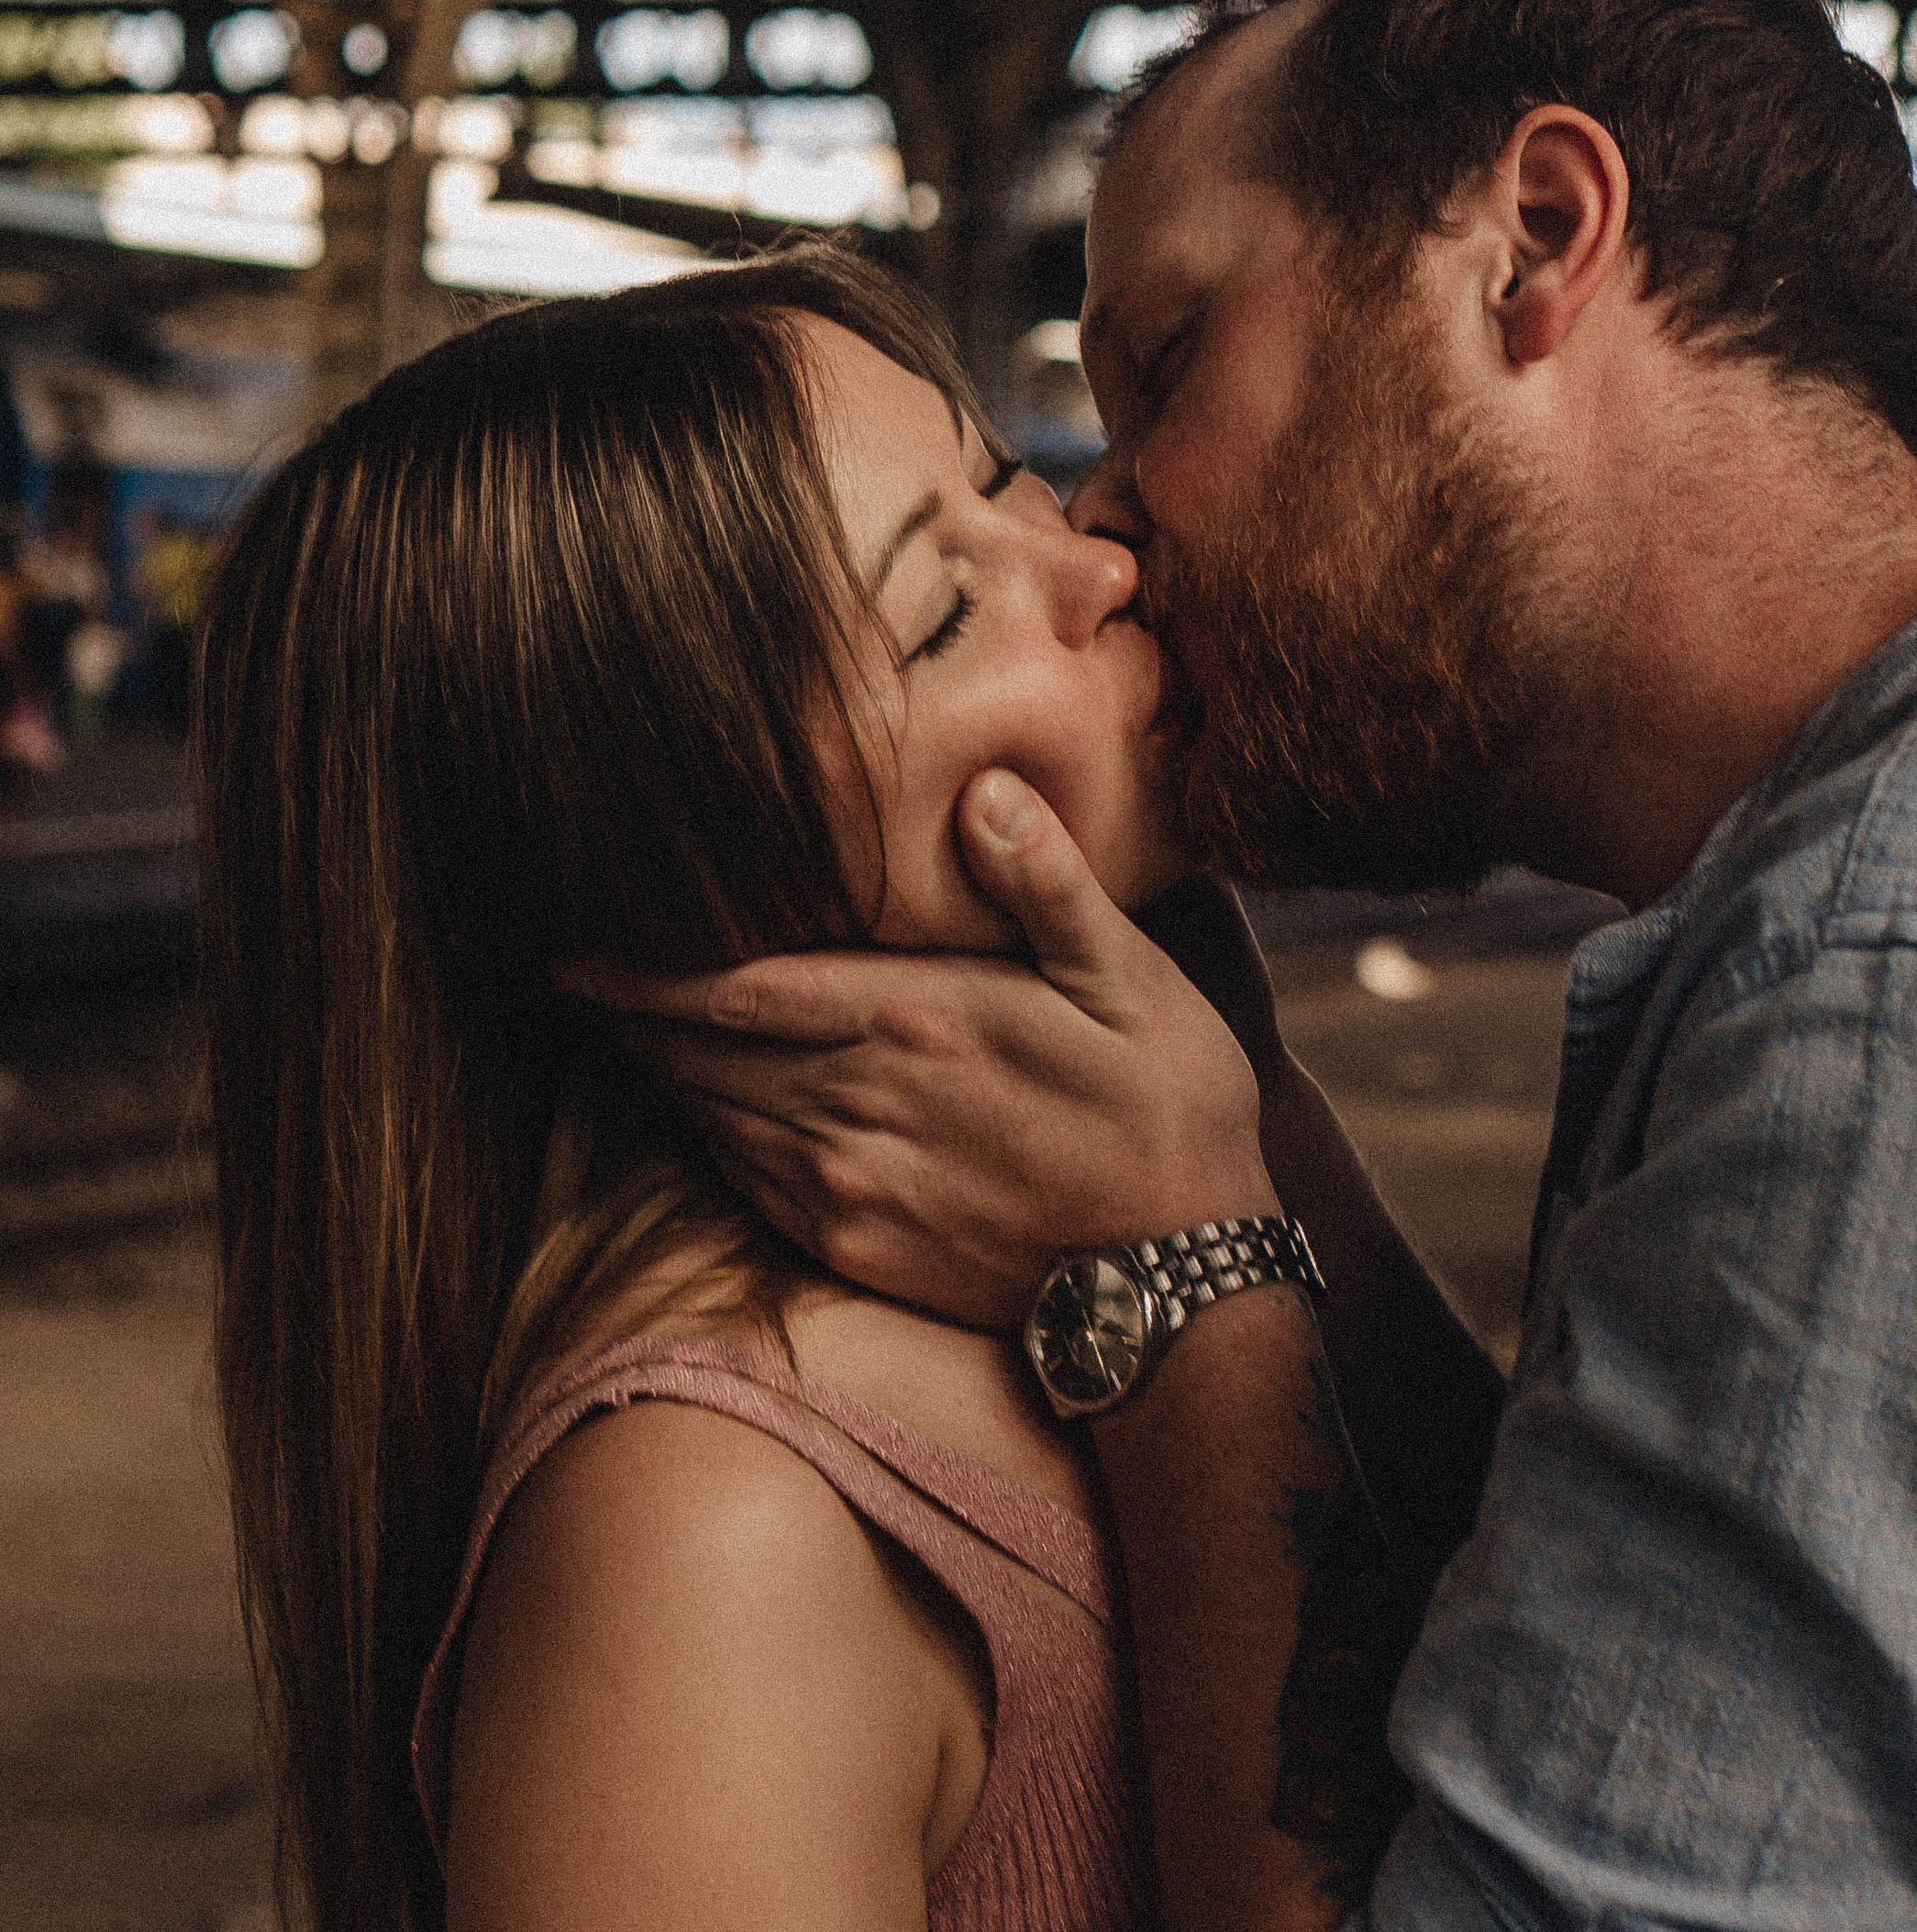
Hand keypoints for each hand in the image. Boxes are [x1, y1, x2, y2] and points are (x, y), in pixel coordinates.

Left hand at [559, 771, 1276, 1325]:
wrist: (1180, 1289)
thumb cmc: (1166, 1113)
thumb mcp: (1132, 981)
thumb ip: (1048, 884)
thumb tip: (985, 790)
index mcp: (918, 1025)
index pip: (742, 993)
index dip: (648, 977)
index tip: (573, 955)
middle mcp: (863, 1109)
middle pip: (706, 1059)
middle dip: (638, 1019)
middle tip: (579, 978)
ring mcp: (852, 1190)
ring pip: (717, 1120)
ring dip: (668, 1076)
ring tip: (628, 1030)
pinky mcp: (856, 1249)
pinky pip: (749, 1182)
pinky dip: (713, 1137)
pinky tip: (709, 1109)